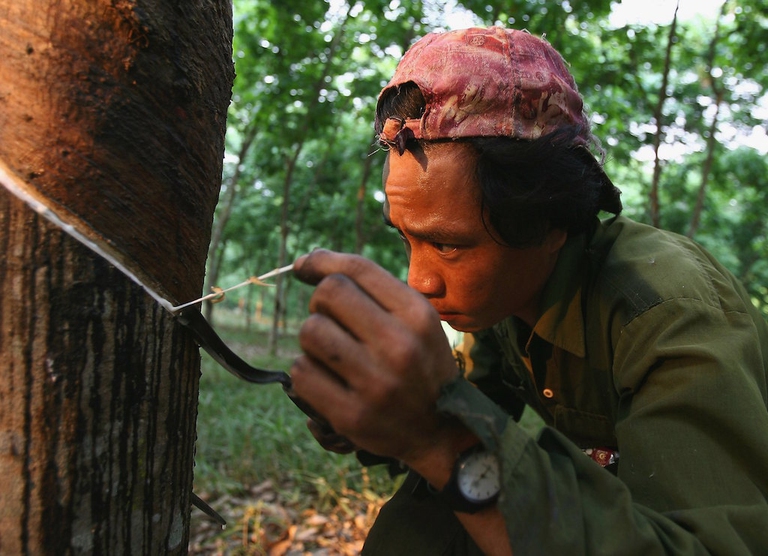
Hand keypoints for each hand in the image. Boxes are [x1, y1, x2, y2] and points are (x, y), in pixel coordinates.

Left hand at [290, 250, 461, 466]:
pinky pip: (301, 374)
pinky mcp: (352, 416)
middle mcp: (400, 345)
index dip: (321, 262)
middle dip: (320, 304)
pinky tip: (326, 380)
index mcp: (418, 315)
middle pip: (328, 294)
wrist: (440, 432)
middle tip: (333, 323)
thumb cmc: (420, 364)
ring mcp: (376, 383)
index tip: (304, 267)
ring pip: (310, 332)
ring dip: (312, 340)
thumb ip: (372, 288)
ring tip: (332, 354)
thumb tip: (307, 261)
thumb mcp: (415, 320)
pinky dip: (306, 373)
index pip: (357, 270)